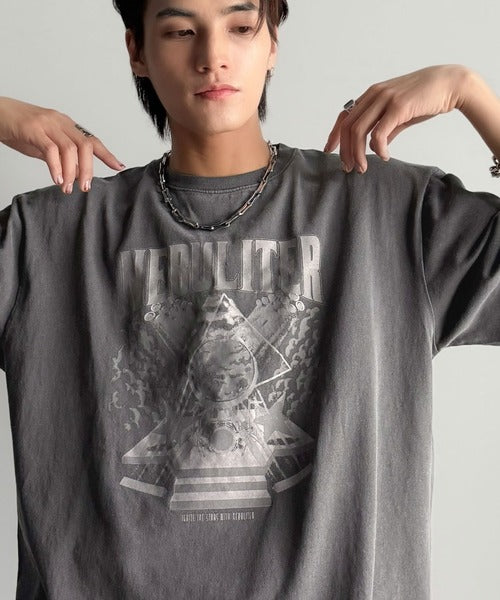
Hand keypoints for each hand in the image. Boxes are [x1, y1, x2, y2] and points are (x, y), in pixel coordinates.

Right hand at [0, 97, 124, 193]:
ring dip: (72, 172)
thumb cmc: (19, 128)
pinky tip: (56, 179)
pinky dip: (56, 167)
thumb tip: (77, 173)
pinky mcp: (33, 129)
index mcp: (66, 125)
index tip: (119, 167)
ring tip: (68, 188)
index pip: (92, 140)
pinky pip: (50, 149)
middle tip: (85, 187)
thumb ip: (61, 156)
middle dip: (88, 169)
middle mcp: (60, 122)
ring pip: (70, 149)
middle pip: (85, 145)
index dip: (107, 154)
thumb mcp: (45, 144)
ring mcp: (47, 124)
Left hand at [323, 64, 470, 172]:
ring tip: (362, 168)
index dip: (334, 135)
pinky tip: (384, 157)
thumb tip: (374, 146)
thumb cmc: (426, 98)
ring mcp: (386, 98)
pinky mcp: (398, 106)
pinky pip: (379, 133)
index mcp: (372, 95)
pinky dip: (378, 149)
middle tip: (347, 168)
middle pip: (348, 126)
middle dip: (344, 151)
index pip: (344, 116)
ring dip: (357, 153)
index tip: (329, 151)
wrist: (450, 84)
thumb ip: (386, 128)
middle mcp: (375, 94)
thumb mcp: (400, 114)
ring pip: (359, 131)